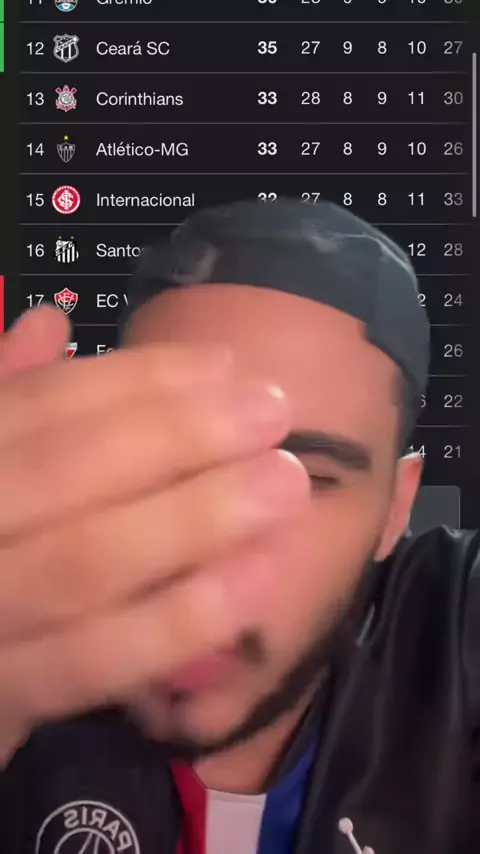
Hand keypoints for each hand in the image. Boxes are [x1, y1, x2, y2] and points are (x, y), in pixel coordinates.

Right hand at [0, 307, 309, 763]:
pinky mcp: (4, 696)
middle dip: (174, 436)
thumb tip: (48, 324)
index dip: (131, 380)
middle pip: (63, 473)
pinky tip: (257, 580)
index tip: (223, 365)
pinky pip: (92, 662)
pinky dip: (177, 621)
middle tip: (272, 411)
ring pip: (83, 564)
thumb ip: (2, 402)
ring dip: (193, 518)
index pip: (34, 406)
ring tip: (284, 484)